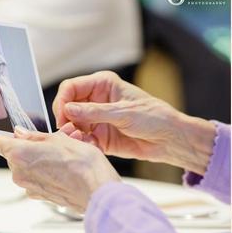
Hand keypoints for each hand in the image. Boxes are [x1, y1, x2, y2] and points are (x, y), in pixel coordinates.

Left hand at [0, 127, 119, 211]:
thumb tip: (20, 133)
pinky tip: (64, 167)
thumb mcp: (58, 139)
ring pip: (27, 166)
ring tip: (63, 152)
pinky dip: (46, 172)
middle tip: (51, 140)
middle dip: (30, 146)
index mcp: (19, 155)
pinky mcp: (40, 196)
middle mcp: (19, 173)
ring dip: (41, 158)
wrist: (97, 190)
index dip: (6, 136)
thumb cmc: (81, 164)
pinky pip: (37, 179)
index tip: (18, 133)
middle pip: (14, 155)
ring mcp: (29, 187)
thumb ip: (34, 136)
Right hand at [52, 71, 214, 174]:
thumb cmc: (154, 117)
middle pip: (67, 107)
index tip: (62, 116)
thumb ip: (94, 111)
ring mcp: (96, 119)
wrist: (170, 140)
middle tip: (68, 132)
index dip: (62, 100)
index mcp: (102, 85)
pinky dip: (82, 144)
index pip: (71, 88)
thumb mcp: (123, 113)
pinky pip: (82, 139)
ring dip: (72, 134)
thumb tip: (67, 109)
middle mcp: (95, 100)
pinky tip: (90, 146)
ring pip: (72, 125)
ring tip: (80, 140)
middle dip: (65, 120)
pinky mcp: (98, 137)